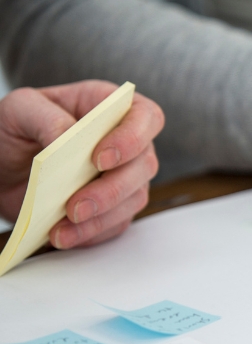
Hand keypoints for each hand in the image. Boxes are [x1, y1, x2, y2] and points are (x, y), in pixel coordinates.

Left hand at [0, 80, 163, 248]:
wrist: (1, 167)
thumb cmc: (15, 130)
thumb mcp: (18, 109)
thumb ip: (44, 116)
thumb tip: (68, 137)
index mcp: (108, 108)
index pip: (146, 118)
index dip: (132, 138)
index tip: (101, 158)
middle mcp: (125, 144)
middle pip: (144, 166)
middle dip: (112, 190)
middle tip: (76, 206)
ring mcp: (123, 177)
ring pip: (134, 198)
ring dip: (101, 218)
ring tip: (62, 228)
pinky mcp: (113, 208)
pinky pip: (116, 224)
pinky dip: (91, 234)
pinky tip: (63, 235)